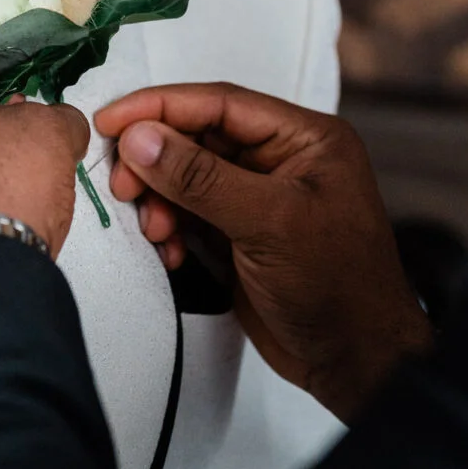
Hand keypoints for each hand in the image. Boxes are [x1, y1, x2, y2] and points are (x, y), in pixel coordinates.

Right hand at [96, 83, 432, 420]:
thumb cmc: (337, 288)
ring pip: (187, 177)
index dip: (160, 107)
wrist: (355, 365)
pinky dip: (172, 229)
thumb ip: (200, 178)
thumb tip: (140, 137)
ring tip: (157, 230)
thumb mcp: (267, 223)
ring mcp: (259, 197)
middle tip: (123, 184)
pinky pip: (190, 214)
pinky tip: (172, 253)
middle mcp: (281, 159)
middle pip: (197, 138)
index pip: (220, 103)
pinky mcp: (240, 233)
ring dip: (160, 200)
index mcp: (304, 138)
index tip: (111, 119)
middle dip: (156, 160)